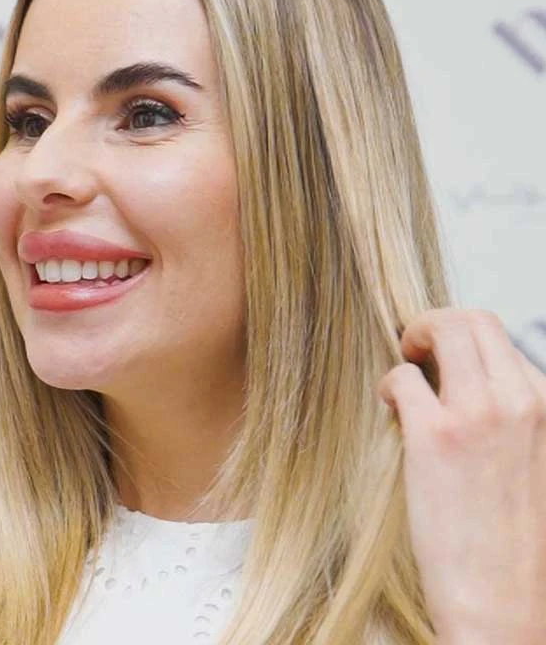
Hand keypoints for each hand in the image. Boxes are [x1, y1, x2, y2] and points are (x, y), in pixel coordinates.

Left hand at [377, 308, 545, 644]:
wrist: (503, 601)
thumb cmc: (511, 537)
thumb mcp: (530, 457)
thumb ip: (506, 411)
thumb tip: (462, 378)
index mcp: (544, 406)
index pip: (499, 335)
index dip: (462, 338)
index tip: (442, 355)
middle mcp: (518, 401)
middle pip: (472, 318)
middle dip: (435, 322)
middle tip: (416, 347)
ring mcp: (477, 415)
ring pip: (443, 330)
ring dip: (413, 340)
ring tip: (405, 371)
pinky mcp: (435, 436)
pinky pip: (403, 378)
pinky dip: (390, 384)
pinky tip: (392, 407)